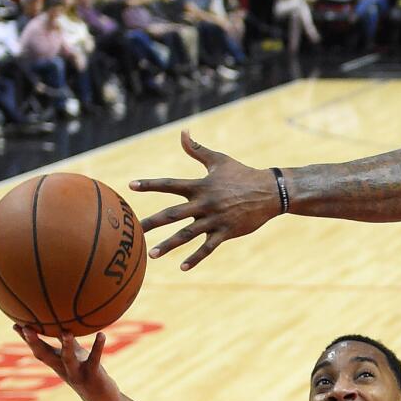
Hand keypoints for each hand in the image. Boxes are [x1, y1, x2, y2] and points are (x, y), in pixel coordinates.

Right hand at [16, 327, 120, 400]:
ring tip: (66, 331)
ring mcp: (77, 374)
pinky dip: (98, 347)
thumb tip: (65, 324)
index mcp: (58, 364)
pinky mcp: (93, 376)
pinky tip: (101, 334)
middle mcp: (64, 369)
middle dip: (34, 342)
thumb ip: (70, 342)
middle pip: (45, 356)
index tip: (15, 324)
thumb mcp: (77, 357)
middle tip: (25, 327)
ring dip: (66, 346)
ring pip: (68, 359)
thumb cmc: (89, 374)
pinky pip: (95, 360)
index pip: (39, 350)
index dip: (27, 339)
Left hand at [131, 130, 280, 269]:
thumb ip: (197, 149)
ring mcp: (215, 220)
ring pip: (187, 234)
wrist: (270, 192)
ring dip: (169, 245)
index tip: (131, 185)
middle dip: (152, 222)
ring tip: (151, 254)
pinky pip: (208, 247)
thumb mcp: (219, 160)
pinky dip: (196, 257)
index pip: (170, 185)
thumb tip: (182, 132)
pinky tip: (182, 267)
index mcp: (201, 186)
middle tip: (135, 230)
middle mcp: (205, 203)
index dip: (150, 184)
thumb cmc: (242, 174)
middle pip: (173, 214)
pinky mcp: (226, 232)